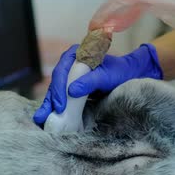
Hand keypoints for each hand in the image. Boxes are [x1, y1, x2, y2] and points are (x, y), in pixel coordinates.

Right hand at [33, 43, 162, 125]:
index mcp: (77, 54)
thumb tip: (72, 90)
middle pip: (56, 82)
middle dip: (52, 99)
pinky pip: (62, 98)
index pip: (62, 70)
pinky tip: (47, 118)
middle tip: (50, 115)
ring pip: (56, 91)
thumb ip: (90, 81)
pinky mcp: (74, 90)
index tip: (61, 104)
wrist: (133, 75)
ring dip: (49, 105)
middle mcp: (71, 65)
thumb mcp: (108, 76)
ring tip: (41, 119)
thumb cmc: (121, 71)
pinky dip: (55, 108)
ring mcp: (72, 78)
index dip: (59, 87)